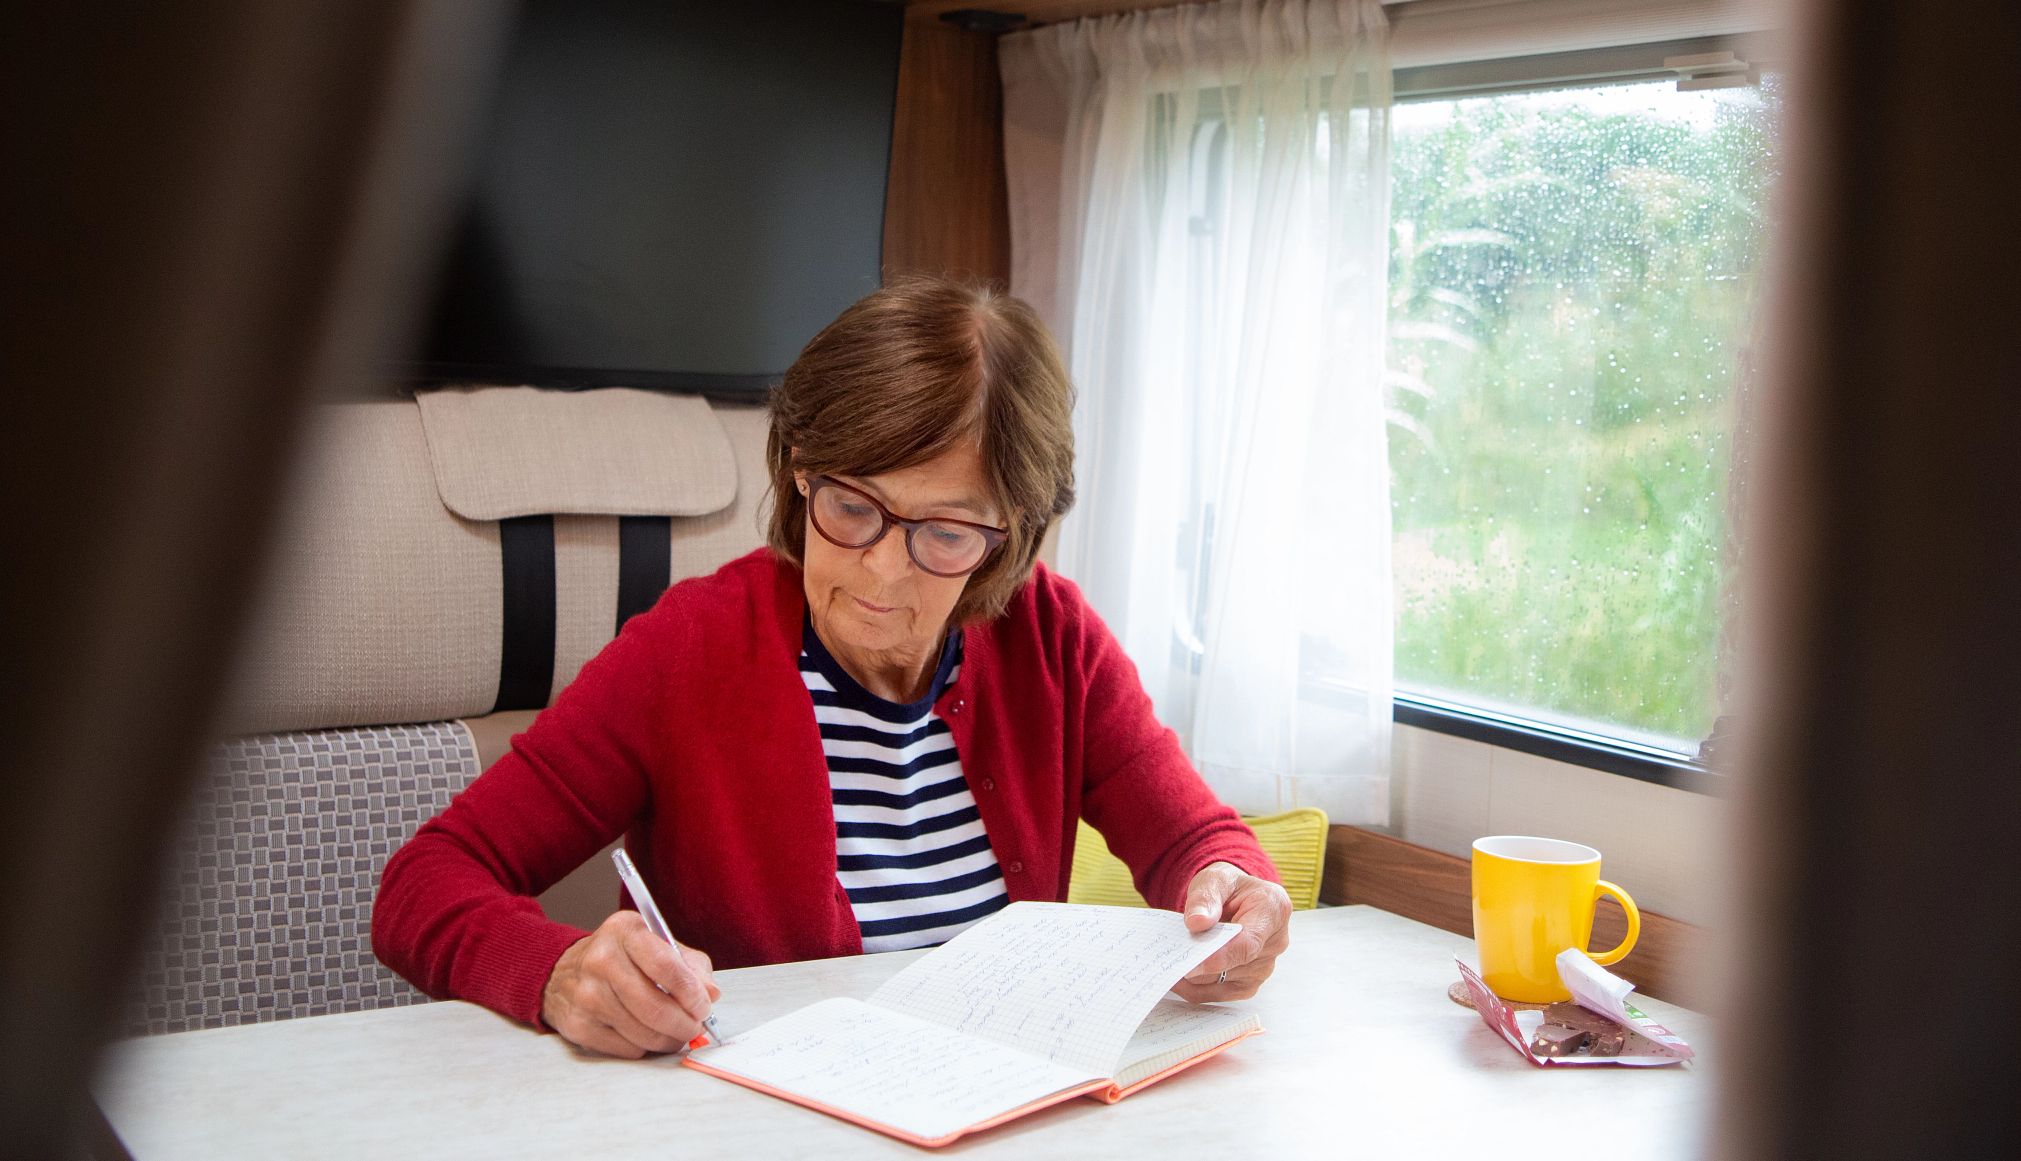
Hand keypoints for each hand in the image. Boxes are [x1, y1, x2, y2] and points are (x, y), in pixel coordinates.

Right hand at [540, 910, 720, 1057]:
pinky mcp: (578, 1026)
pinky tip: (647, 1034)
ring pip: (643, 1033)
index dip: (692, 993)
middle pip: (655, 1007)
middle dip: (685, 1024)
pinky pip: (627, 1049)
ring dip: (669, 1039)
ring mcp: (586, 995)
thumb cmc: (621, 957)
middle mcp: (600, 960)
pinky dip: (646, 1047)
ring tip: (677, 1033)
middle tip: (696, 1027)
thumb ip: (691, 966)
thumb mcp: (657, 945)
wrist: (563, 971)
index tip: (704, 1006)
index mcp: (624, 931)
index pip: (666, 966)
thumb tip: (711, 994)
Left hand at [1173, 860, 1291, 1001]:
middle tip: (1169, 962)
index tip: (1191, 965)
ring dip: (1195, 978)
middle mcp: (1275, 942)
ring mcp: (1265, 966)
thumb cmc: (1227, 887)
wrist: (1234, 899)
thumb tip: (1197, 923)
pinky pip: (1219, 995)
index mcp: (1273, 910)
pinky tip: (1177, 977)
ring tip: (1169, 965)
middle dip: (1201, 965)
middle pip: (1235, 966)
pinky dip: (1196, 989)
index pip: (1248, 943)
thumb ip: (1205, 898)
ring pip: (1224, 984)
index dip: (1220, 957)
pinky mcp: (1250, 983)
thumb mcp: (1214, 879)